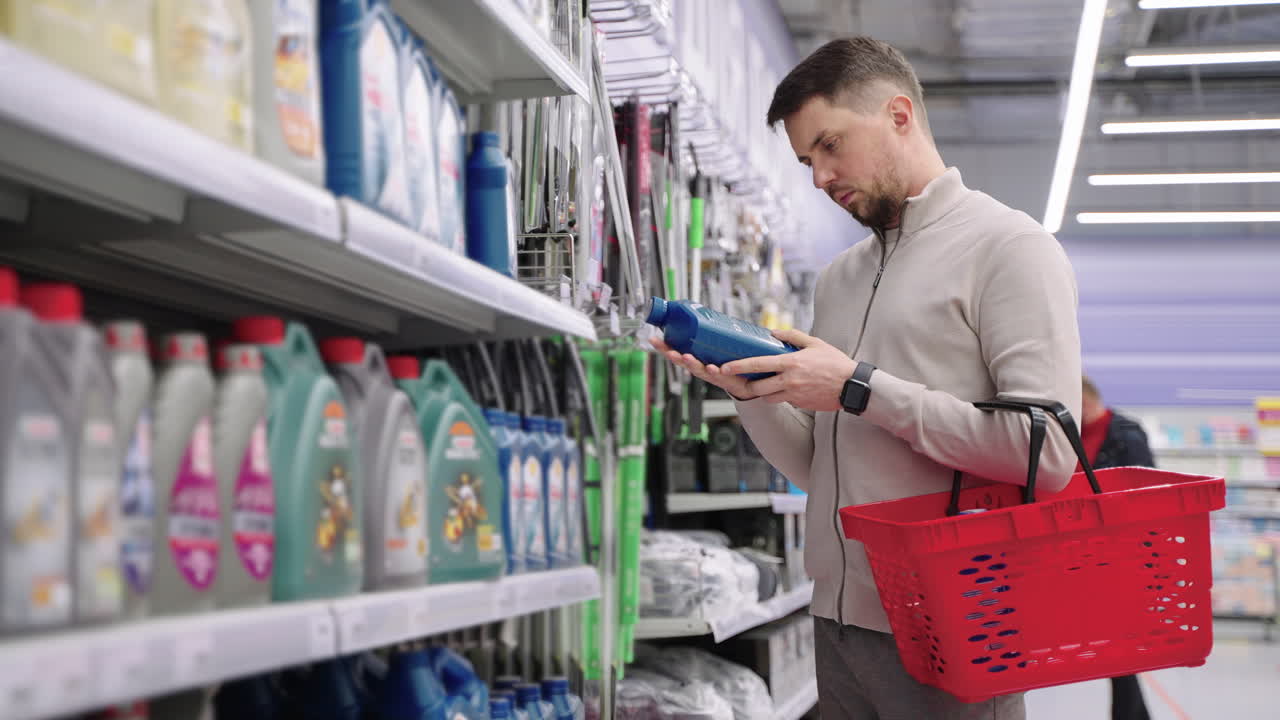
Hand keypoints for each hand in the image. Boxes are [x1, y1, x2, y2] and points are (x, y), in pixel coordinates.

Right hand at [648, 336, 757, 399]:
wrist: (744, 381)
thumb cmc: (726, 362)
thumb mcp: (714, 346)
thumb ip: (709, 332)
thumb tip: (704, 311)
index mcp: (694, 358)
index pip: (675, 351)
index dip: (663, 347)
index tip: (653, 339)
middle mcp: (699, 366)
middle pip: (682, 361)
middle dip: (674, 356)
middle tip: (669, 350)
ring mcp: (710, 373)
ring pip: (697, 369)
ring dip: (691, 363)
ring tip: (686, 356)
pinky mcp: (723, 378)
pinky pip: (717, 375)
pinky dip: (713, 372)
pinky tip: (712, 367)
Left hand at [720, 329, 856, 411]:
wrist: (852, 386)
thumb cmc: (835, 363)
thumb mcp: (815, 343)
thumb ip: (792, 336)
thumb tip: (774, 333)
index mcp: (790, 363)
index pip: (757, 364)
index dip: (738, 366)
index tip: (724, 367)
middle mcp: (789, 380)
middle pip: (757, 387)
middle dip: (746, 385)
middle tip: (742, 380)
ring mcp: (794, 394)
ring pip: (767, 397)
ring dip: (764, 392)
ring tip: (767, 383)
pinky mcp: (799, 403)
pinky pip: (782, 401)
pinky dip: (780, 396)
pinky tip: (787, 388)